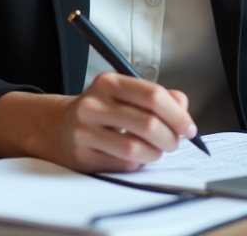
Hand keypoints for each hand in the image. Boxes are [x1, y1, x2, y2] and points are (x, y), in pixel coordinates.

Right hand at [48, 73, 198, 172]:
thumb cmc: (101, 110)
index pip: (153, 96)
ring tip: (157, 151)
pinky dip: (138, 163)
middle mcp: (94, 104)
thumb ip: (158, 97)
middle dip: (171, 138)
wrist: (57, 127)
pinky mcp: (83, 155)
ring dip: (155, 154)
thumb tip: (183, 108)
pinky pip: (122, 164)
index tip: (189, 128)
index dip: (177, 114)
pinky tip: (137, 157)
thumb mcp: (125, 93)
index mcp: (109, 82)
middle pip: (148, 124)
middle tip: (175, 142)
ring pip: (135, 148)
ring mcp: (85, 130)